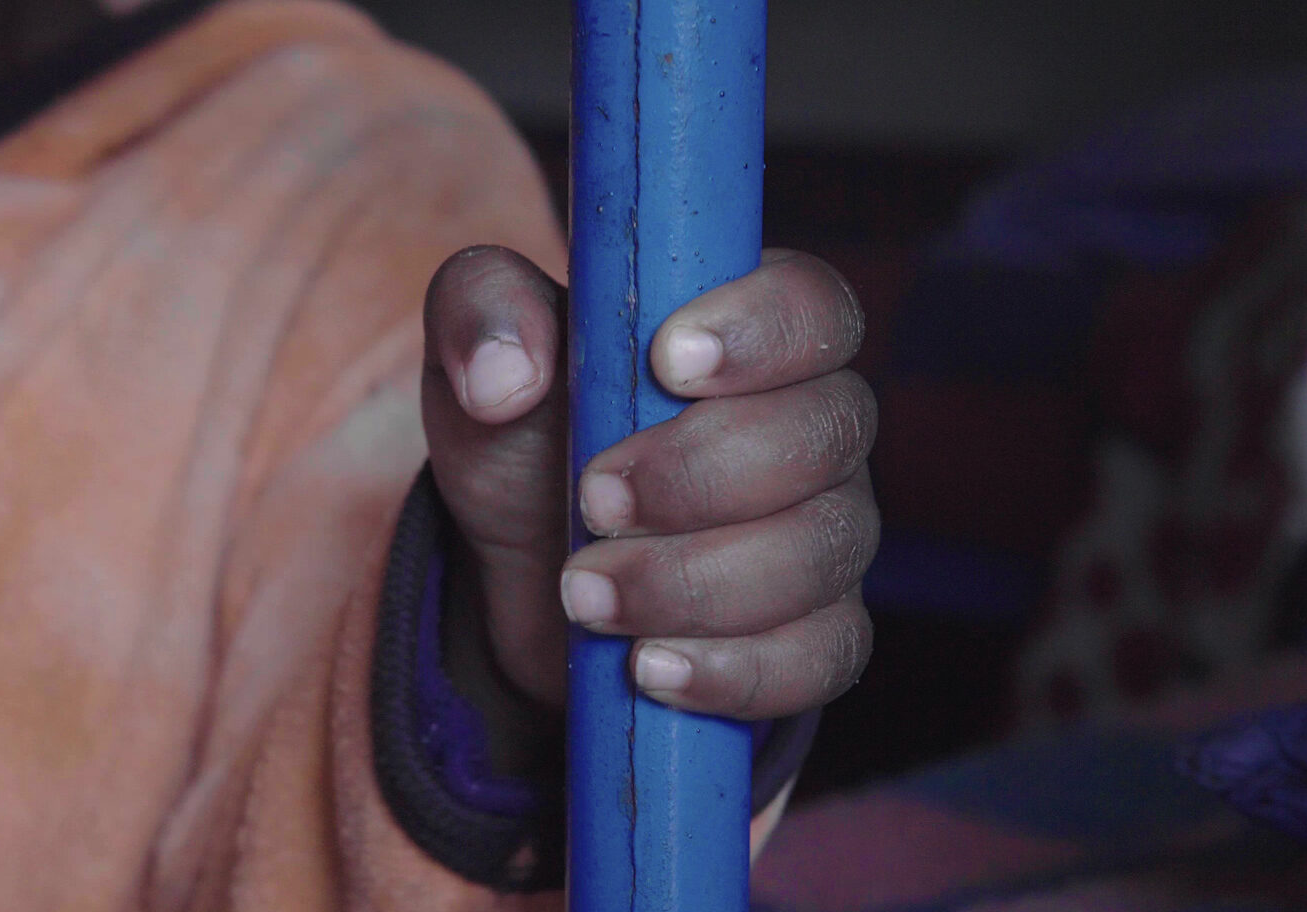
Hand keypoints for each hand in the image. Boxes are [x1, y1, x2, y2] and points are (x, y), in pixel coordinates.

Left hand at [421, 246, 876, 719]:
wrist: (524, 577)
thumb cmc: (526, 438)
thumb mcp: (479, 357)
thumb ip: (481, 315)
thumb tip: (503, 374)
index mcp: (751, 332)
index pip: (812, 305)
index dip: (760, 332)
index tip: (666, 363)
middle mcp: (812, 425)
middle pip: (823, 434)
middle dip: (700, 476)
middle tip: (592, 502)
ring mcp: (827, 534)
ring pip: (816, 554)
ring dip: (692, 582)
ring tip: (583, 597)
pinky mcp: (817, 635)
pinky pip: (817, 659)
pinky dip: (732, 671)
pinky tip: (648, 669)